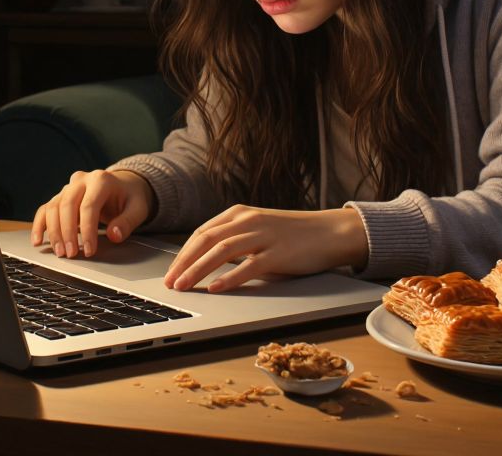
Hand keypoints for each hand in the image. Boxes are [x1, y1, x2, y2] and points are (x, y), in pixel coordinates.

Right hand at [31, 169, 154, 257]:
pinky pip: (45, 209)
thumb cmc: (130, 197)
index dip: (88, 230)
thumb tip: (114, 235)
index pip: (89, 206)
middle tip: (71, 254)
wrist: (123, 185)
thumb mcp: (138, 208)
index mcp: (101, 180)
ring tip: (60, 252)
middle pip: (67, 205)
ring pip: (53, 207)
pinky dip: (40, 225)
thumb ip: (127, 222)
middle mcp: (82, 180)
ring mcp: (69, 187)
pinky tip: (38, 240)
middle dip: (67, 232)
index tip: (90, 250)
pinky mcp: (61, 196)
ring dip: (53, 232)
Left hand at [163, 205, 368, 292]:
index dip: (183, 253)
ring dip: (198, 270)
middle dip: (184, 263)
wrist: (330, 232)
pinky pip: (249, 266)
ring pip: (221, 251)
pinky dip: (229, 278)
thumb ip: (234, 242)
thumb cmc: (293, 235)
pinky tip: (216, 288)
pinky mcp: (279, 252)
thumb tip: (204, 264)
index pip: (202, 233)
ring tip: (184, 286)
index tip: (171, 272)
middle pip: (206, 240)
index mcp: (240, 213)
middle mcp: (248, 220)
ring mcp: (264, 235)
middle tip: (170, 282)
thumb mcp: (258, 231)